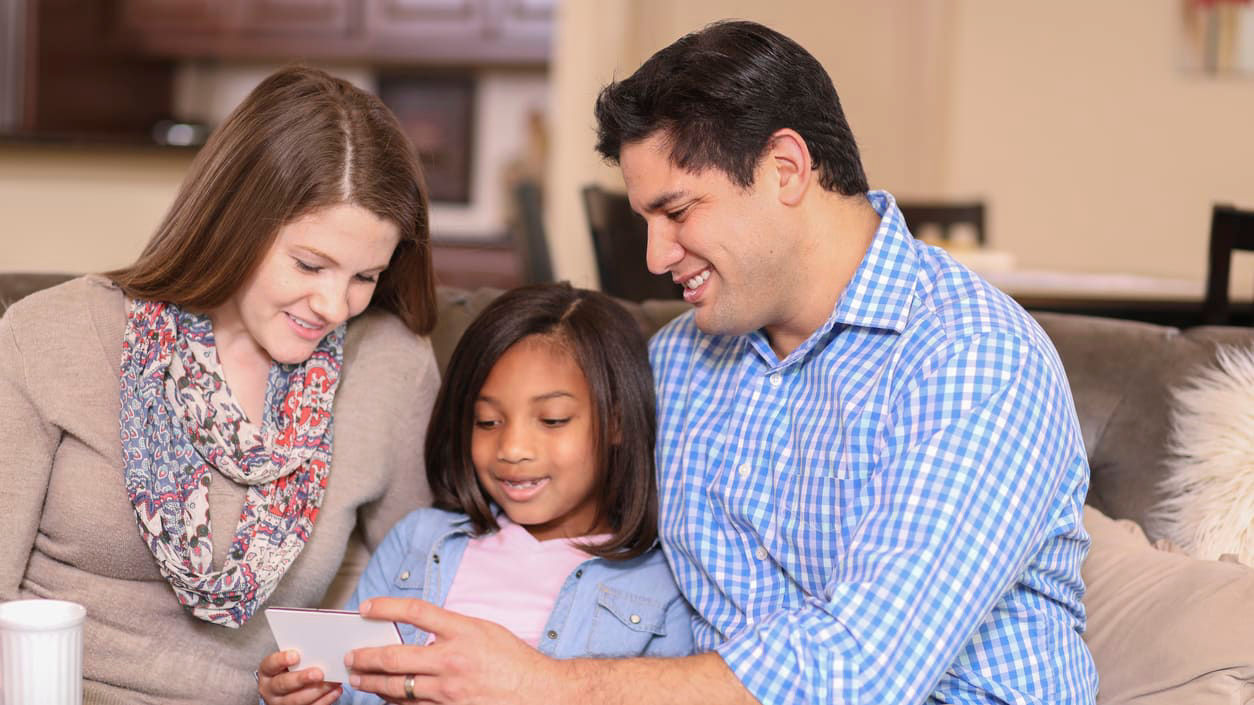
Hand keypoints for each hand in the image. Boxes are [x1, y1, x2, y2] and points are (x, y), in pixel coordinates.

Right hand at [258, 649, 342, 704]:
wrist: (290, 687)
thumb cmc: (294, 667)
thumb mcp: (290, 660)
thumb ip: (301, 653)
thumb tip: (320, 643)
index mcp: (268, 672)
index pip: (270, 664)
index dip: (282, 660)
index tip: (296, 655)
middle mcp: (271, 689)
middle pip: (283, 684)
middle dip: (302, 679)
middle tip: (319, 673)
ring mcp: (282, 703)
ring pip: (297, 700)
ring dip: (317, 691)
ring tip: (333, 682)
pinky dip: (325, 699)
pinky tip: (336, 690)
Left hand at [345, 597, 561, 704]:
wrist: (537, 692)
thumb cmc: (513, 660)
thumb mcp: (485, 630)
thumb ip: (451, 628)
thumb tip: (420, 631)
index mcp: (462, 631)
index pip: (416, 612)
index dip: (386, 607)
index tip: (366, 608)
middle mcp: (451, 660)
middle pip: (394, 656)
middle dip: (365, 657)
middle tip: (350, 656)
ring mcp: (448, 690)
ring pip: (396, 688)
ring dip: (372, 683)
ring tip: (359, 679)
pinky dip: (394, 703)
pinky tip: (385, 699)